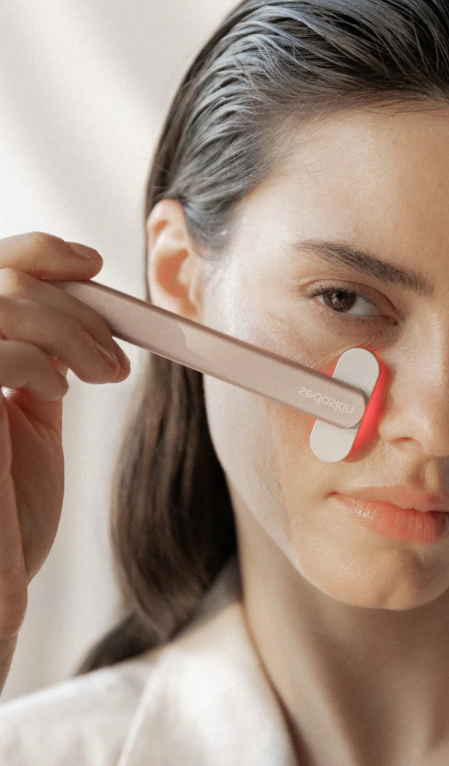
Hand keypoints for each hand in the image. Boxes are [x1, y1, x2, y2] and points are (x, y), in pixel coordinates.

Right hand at [0, 232, 129, 689]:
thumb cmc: (7, 520)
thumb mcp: (29, 426)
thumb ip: (37, 369)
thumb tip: (72, 323)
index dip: (39, 253)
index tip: (92, 266)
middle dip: (70, 300)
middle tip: (113, 347)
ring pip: (1, 299)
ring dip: (69, 328)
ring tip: (103, 372)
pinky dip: (35, 355)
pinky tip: (56, 389)